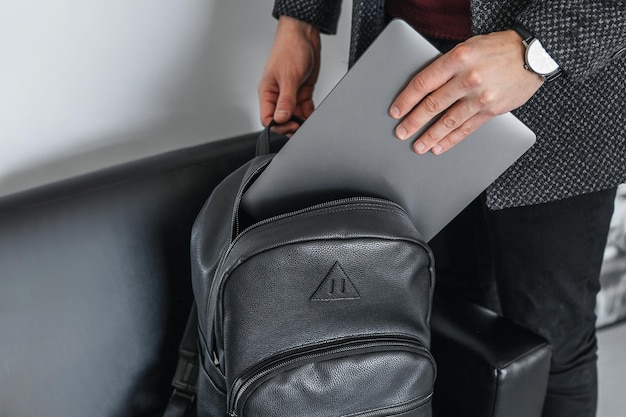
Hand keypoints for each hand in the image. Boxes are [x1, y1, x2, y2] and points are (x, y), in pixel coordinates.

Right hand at [258, 16, 320, 134]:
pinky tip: (312, 114)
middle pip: (282, 120)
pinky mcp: (302, 91)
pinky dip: (309, 113)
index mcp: (267, 92)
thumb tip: (281, 119)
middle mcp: (278, 95)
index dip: (278, 126)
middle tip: (300, 126)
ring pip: (294, 116)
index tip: (290, 125)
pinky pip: (305, 108)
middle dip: (291, 125)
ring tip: (308, 122)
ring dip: (301, 121)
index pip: (267, 118)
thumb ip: (285, 100)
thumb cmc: (289, 49)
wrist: (304, 35)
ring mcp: (291, 94)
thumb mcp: (288, 77)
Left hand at [390, 30, 544, 154]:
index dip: (406, 99)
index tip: (396, 111)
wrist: (534, 54)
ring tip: (418, 146)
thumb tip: (423, 87)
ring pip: (448, 121)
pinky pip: (466, 129)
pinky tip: (440, 147)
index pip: (424, 83)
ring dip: (429, 136)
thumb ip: (447, 66)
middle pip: (432, 105)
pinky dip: (450, 140)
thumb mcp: (468, 47)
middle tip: (401, 132)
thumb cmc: (498, 49)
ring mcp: (481, 96)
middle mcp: (468, 78)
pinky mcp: (491, 110)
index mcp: (458, 58)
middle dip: (413, 122)